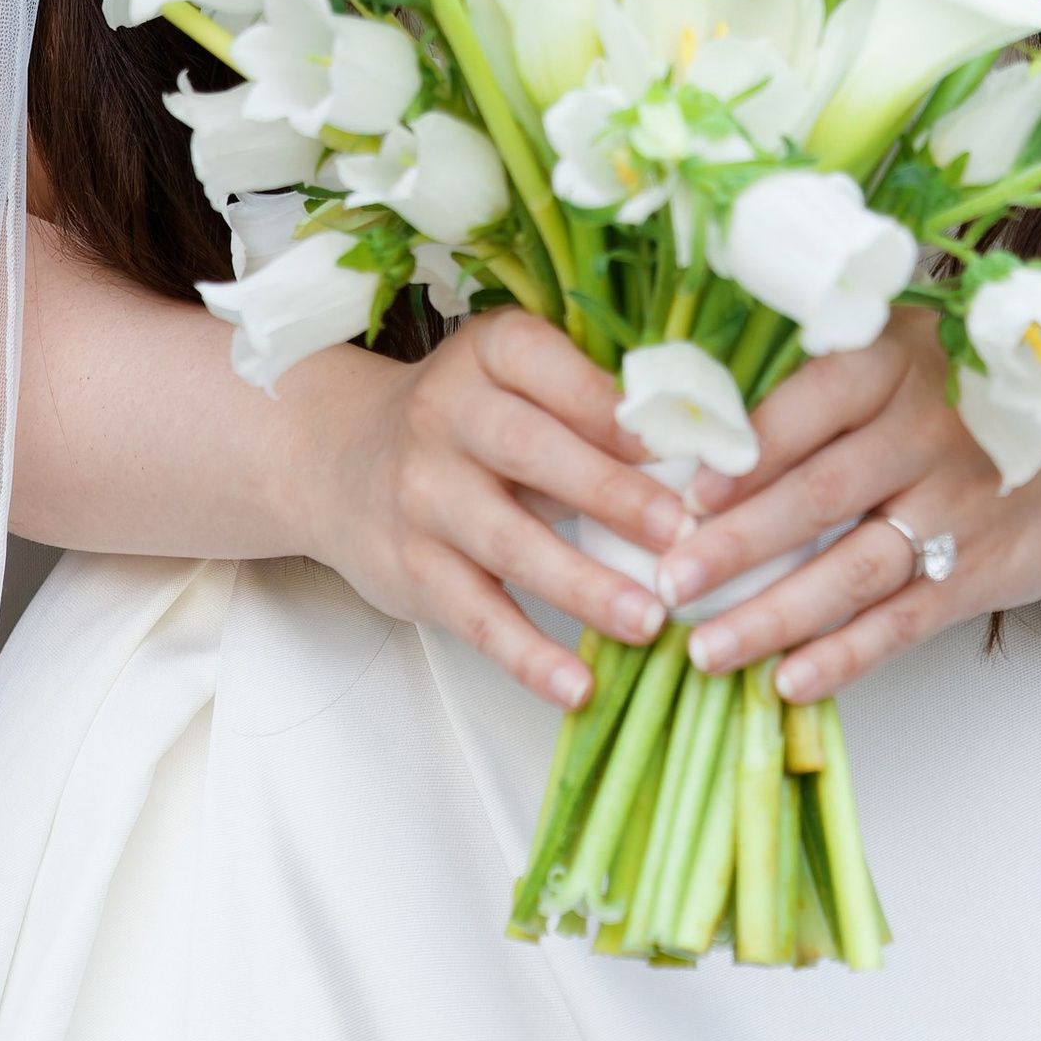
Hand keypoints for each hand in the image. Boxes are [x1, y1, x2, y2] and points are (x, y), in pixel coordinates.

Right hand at [287, 316, 690, 712]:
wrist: (336, 458)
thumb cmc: (465, 418)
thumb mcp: (511, 380)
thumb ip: (587, 399)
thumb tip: (703, 440)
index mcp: (487, 355)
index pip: (546, 365)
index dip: (610, 404)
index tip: (681, 441)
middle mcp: (445, 418)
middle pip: (531, 452)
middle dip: (612, 494)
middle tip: (684, 534)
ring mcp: (424, 497)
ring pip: (508, 543)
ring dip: (583, 585)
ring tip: (649, 620)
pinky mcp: (413, 571)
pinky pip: (476, 617)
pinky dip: (527, 657)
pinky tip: (577, 684)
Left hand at [656, 311, 1040, 701]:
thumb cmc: (962, 398)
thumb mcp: (901, 357)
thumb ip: (817, 383)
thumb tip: (692, 433)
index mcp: (895, 360)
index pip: (811, 403)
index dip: (748, 452)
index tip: (687, 496)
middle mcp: (929, 429)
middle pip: (821, 493)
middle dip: (738, 545)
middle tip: (670, 581)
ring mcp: (960, 505)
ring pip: (854, 569)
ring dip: (776, 615)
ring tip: (707, 650)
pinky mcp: (980, 570)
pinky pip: (901, 620)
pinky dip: (845, 656)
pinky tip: (790, 681)